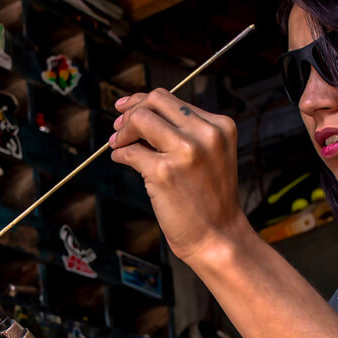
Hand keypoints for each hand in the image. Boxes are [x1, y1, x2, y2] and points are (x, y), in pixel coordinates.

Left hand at [109, 89, 248, 262]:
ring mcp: (185, 152)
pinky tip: (121, 160)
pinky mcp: (164, 172)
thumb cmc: (210, 200)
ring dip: (122, 131)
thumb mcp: (211, 156)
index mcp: (219, 126)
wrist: (218, 237)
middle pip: (155, 101)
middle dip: (131, 110)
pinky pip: (130, 152)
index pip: (172, 100)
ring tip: (118, 144)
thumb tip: (140, 114)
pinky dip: (120, 154)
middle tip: (118, 127)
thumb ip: (185, 133)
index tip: (127, 108)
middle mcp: (205, 134)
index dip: (144, 102)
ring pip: (140, 119)